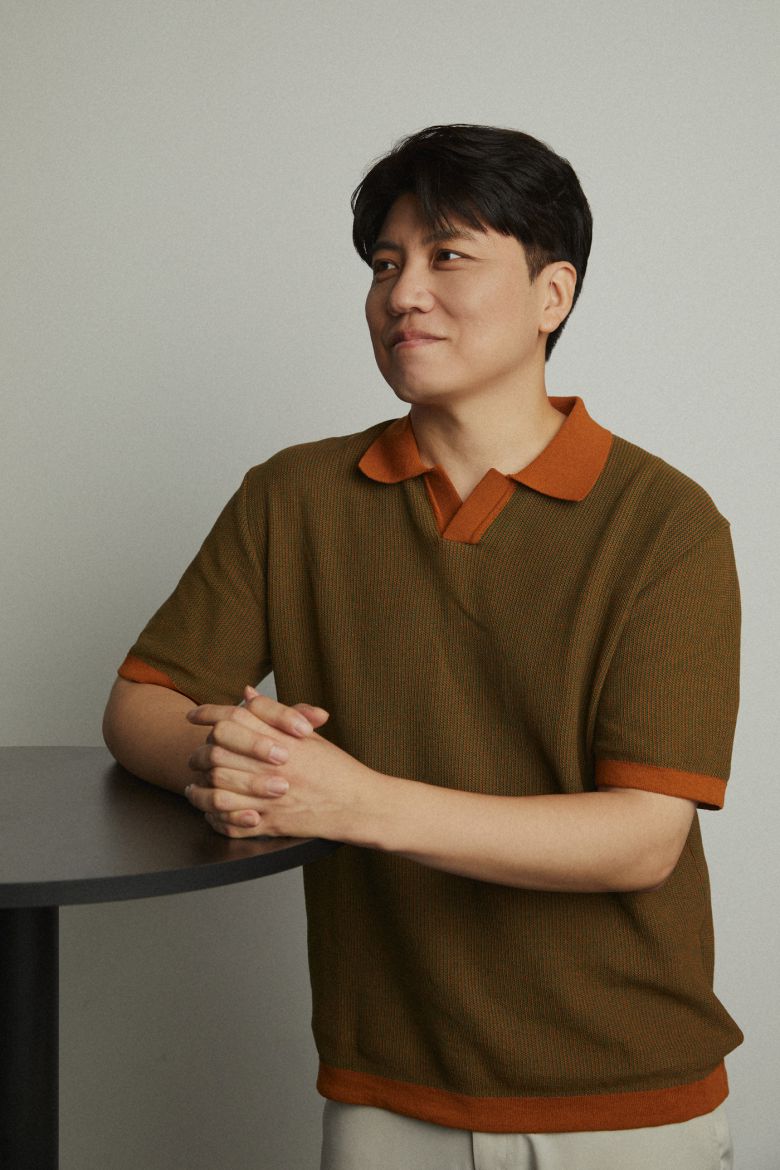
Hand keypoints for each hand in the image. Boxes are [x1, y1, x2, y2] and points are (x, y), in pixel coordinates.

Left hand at [184, 686, 378, 839]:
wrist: (359, 804)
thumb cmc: (336, 769)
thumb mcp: (309, 736)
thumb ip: (275, 714)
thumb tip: (247, 695)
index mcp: (282, 740)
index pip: (235, 718)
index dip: (209, 714)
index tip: (195, 716)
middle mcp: (273, 767)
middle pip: (219, 754)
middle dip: (201, 754)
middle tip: (195, 756)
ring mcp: (270, 798)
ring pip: (218, 791)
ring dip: (201, 790)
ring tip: (195, 787)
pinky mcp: (271, 824)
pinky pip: (230, 823)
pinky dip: (215, 818)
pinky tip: (210, 812)